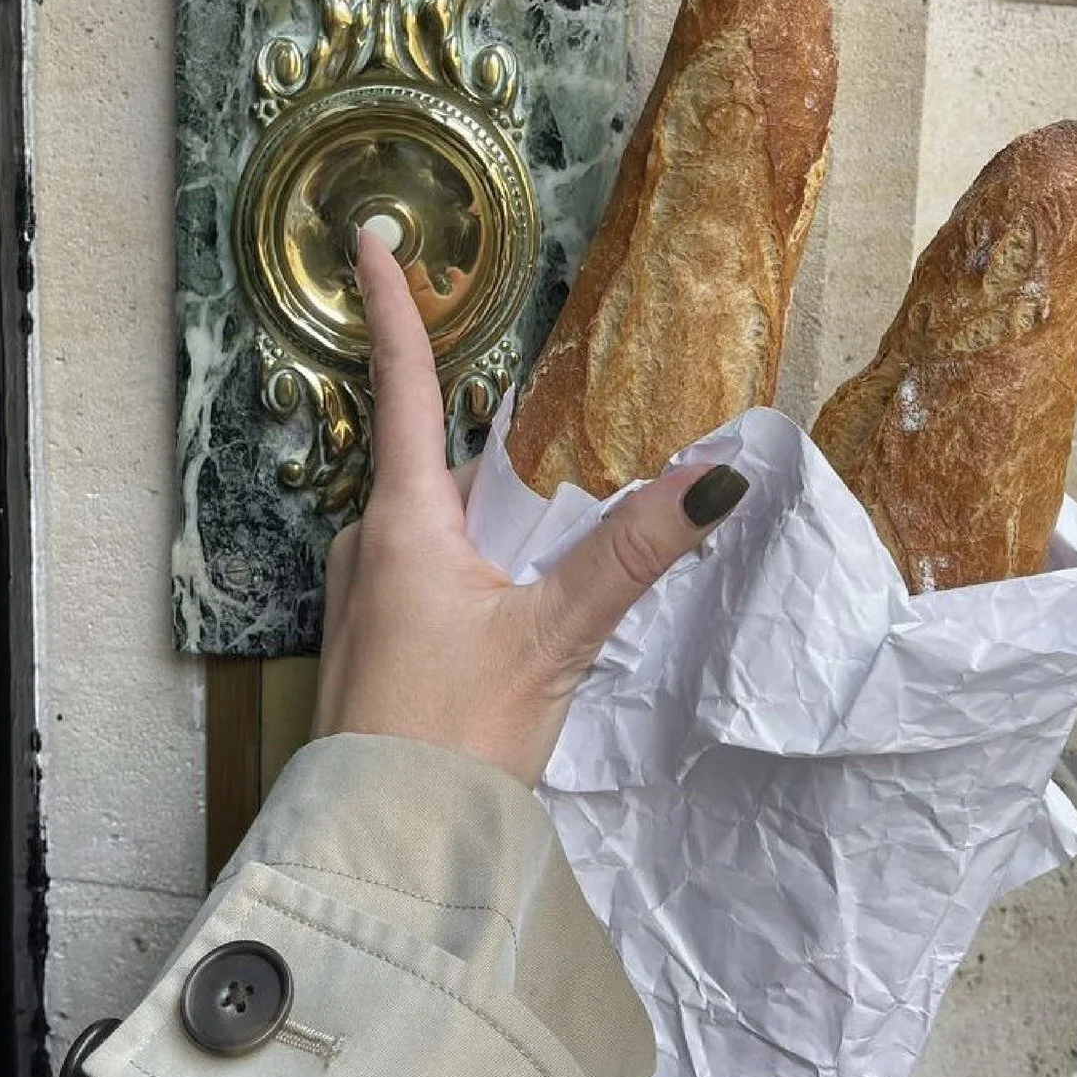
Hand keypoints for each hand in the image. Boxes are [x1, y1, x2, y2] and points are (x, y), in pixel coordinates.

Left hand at [312, 230, 750, 783]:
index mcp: (401, 520)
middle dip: (512, 468)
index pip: (404, 385)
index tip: (372, 238)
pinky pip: (434, 575)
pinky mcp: (373, 638)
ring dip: (503, 532)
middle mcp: (367, 543)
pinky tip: (518, 623)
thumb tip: (714, 477)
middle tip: (572, 492)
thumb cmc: (453, 735)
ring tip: (555, 583)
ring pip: (446, 527)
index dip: (392, 307)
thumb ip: (633, 553)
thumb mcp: (556, 637)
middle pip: (448, 467)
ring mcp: (362, 592)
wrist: (386, 837)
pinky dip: (482, 573)